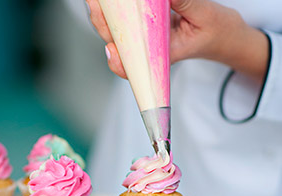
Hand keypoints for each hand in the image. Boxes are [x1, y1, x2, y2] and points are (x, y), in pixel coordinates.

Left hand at [86, 0, 268, 81]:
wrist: (225, 35)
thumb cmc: (218, 32)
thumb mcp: (205, 14)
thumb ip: (184, 2)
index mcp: (163, 55)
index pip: (134, 66)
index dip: (118, 61)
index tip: (110, 48)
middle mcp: (150, 49)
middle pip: (119, 42)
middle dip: (103, 23)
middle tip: (95, 3)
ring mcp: (147, 38)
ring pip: (120, 31)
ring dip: (107, 15)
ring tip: (97, 0)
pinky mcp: (148, 27)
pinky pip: (129, 21)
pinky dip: (120, 10)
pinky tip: (112, 2)